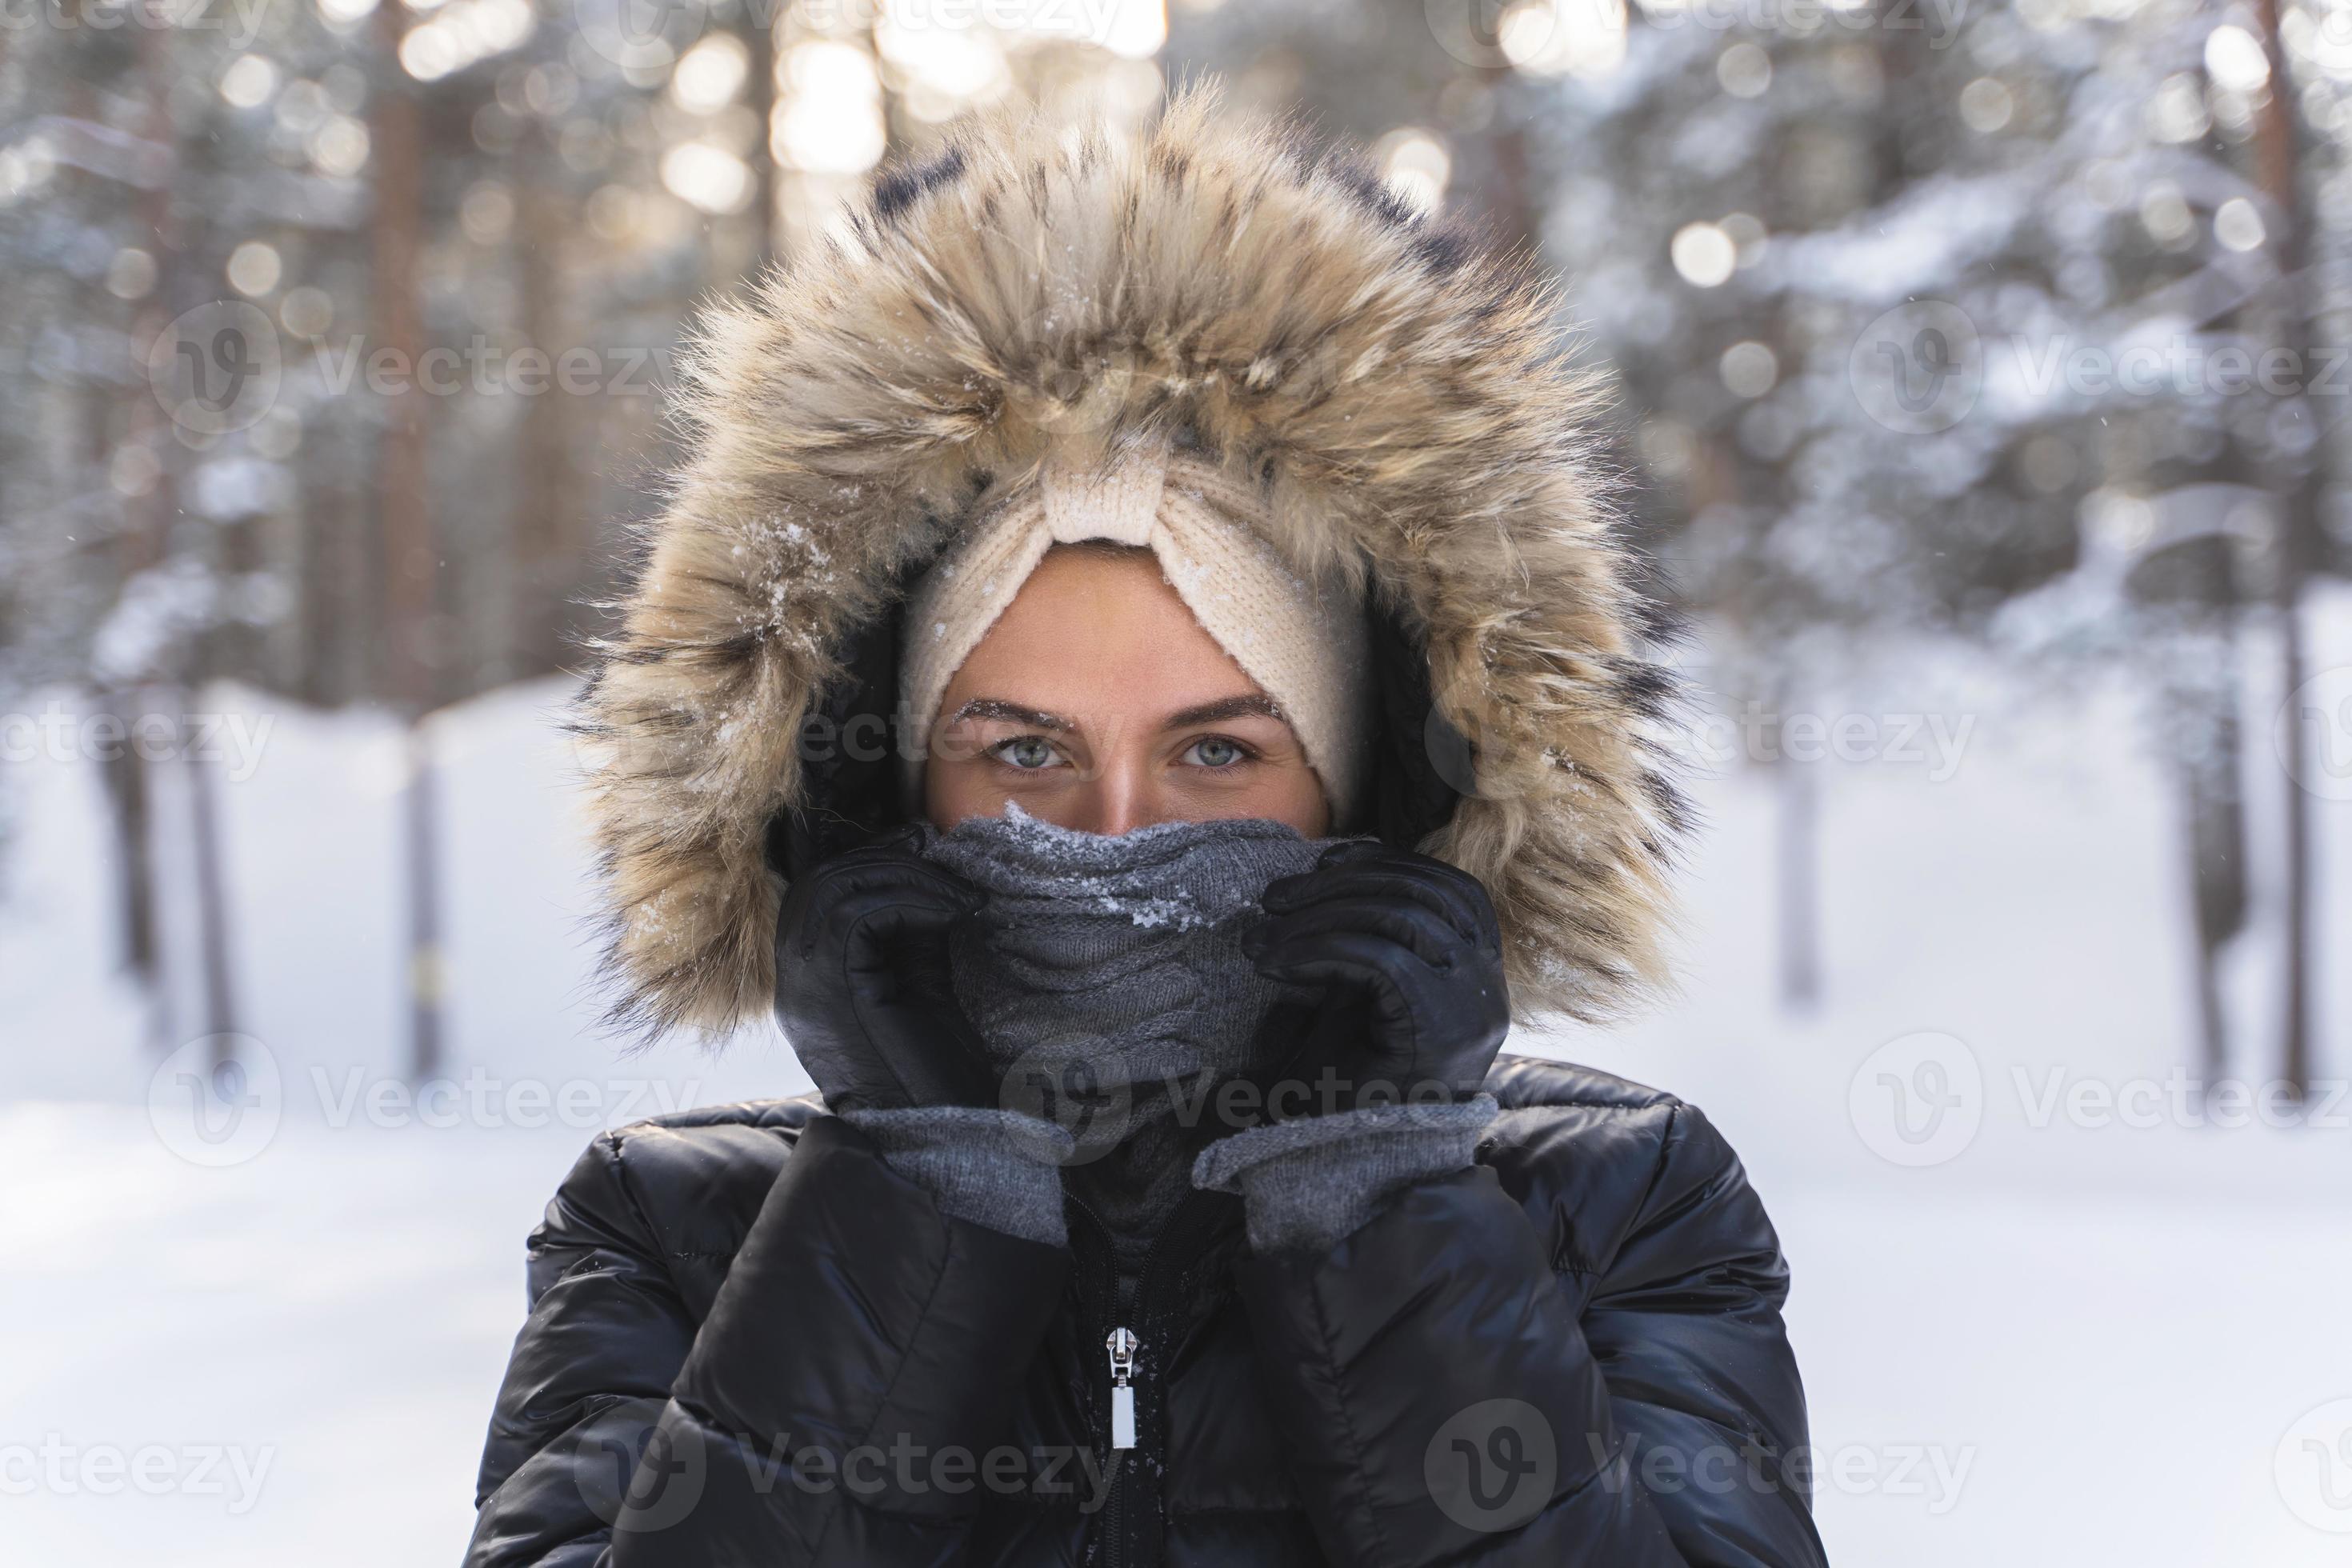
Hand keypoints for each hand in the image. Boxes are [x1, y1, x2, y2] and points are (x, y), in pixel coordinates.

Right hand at [773, 827, 997, 1114]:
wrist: (945, 1134)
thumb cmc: (936, 1067)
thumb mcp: (917, 975)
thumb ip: (905, 924)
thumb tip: (919, 856)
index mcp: (809, 978)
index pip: (817, 890)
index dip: (870, 859)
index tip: (924, 853)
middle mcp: (795, 981)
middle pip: (821, 880)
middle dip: (889, 861)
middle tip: (945, 870)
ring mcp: (807, 988)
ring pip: (838, 889)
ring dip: (908, 879)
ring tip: (958, 898)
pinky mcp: (836, 994)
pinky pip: (861, 916)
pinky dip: (912, 901)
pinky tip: (952, 916)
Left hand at [1238, 841, 1508, 1116]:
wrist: (1358, 1167)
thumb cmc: (1355, 1084)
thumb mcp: (1363, 993)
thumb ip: (1366, 938)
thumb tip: (1328, 875)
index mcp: (1478, 969)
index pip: (1445, 886)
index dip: (1383, 864)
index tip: (1321, 867)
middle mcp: (1486, 983)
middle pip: (1417, 893)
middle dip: (1336, 885)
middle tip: (1272, 900)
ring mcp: (1471, 1004)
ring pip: (1397, 917)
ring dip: (1317, 916)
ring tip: (1261, 938)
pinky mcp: (1441, 1026)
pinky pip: (1378, 958)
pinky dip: (1318, 950)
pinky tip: (1275, 966)